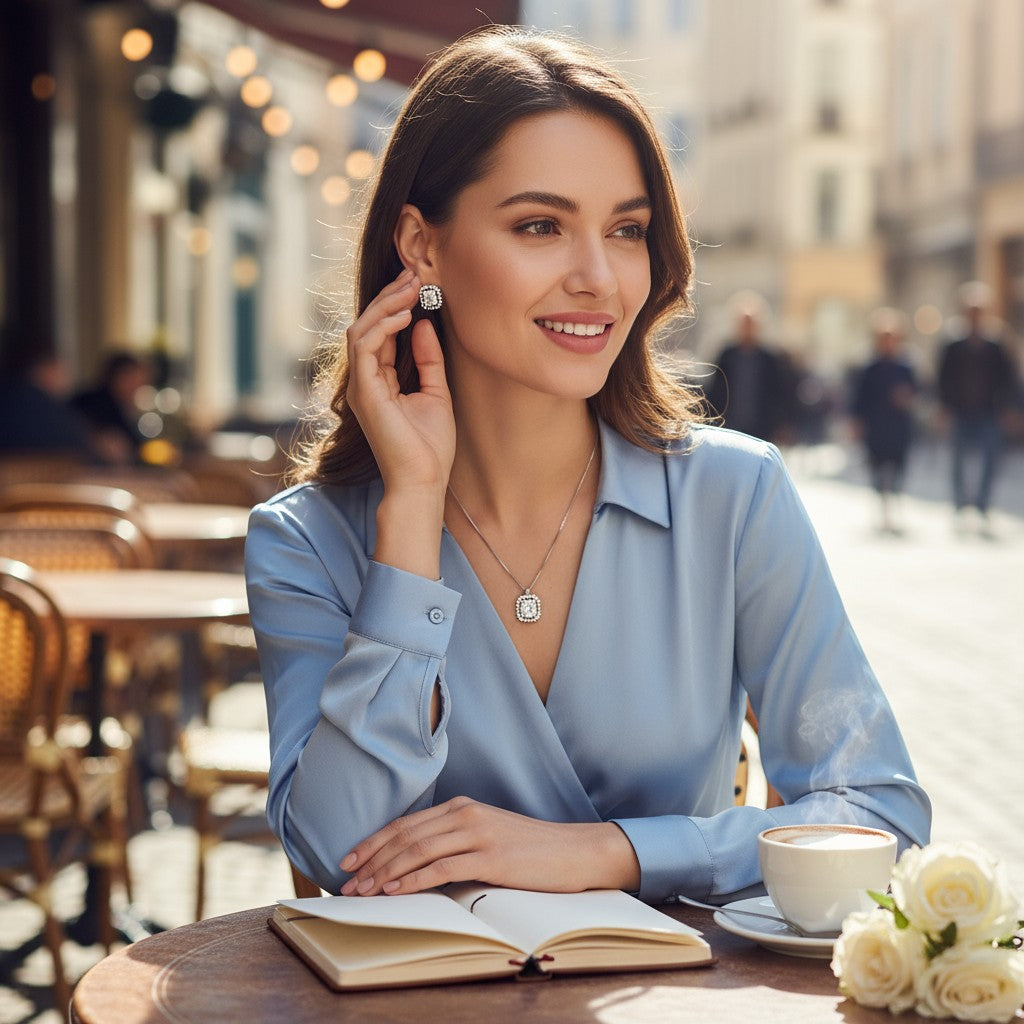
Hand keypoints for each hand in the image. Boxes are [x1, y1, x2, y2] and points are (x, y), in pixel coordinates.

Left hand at [338, 796, 640, 895]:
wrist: (574, 851)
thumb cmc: (530, 850)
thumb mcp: (488, 836)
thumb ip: (455, 840)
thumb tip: (416, 864)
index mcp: (462, 807)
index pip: (406, 823)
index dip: (374, 842)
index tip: (349, 861)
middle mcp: (465, 814)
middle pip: (406, 835)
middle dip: (371, 859)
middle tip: (345, 881)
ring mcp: (478, 833)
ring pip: (418, 850)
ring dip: (384, 872)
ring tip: (361, 890)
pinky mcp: (491, 857)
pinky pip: (442, 868)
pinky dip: (413, 880)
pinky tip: (394, 891)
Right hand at [345, 268, 455, 494]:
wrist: (424, 481)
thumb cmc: (429, 447)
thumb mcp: (435, 392)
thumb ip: (428, 359)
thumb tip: (424, 324)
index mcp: (379, 382)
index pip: (381, 334)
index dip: (397, 306)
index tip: (419, 283)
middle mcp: (364, 381)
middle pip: (367, 325)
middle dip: (390, 297)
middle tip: (413, 274)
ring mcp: (361, 386)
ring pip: (361, 329)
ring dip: (386, 304)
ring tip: (411, 286)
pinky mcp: (364, 392)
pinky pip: (365, 345)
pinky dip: (383, 325)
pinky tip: (406, 313)